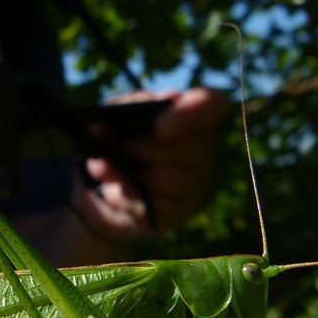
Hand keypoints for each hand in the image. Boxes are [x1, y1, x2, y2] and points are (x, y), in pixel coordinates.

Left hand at [75, 87, 230, 238]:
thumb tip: (102, 123)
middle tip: (113, 146)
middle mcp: (203, 149)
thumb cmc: (119, 141)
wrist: (105, 188)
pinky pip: (154, 206)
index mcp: (191, 115)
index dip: (194, 111)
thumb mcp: (116, 116)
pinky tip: (117, 192)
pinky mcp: (178, 213)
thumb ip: (116, 112)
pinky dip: (126, 198)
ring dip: (127, 173)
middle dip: (142, 147)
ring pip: (167, 178)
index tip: (159, 126)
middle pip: (188, 146)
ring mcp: (194, 184)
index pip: (214, 105)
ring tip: (102, 168)